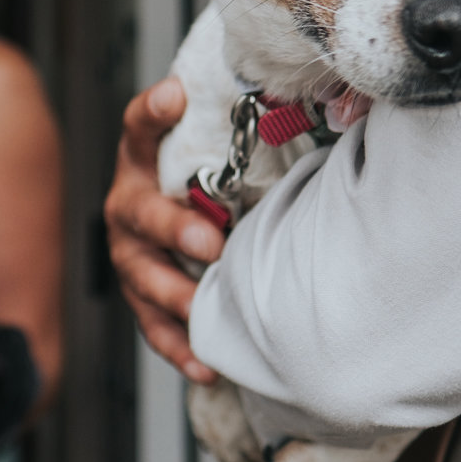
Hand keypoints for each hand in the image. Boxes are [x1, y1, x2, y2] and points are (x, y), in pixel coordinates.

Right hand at [105, 77, 227, 384]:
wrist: (181, 220)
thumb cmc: (210, 180)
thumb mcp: (218, 150)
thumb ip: (243, 130)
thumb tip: (330, 105)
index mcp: (144, 157)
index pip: (140, 125)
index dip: (154, 110)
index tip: (176, 96)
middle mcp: (130, 201)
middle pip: (142, 211)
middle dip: (174, 227)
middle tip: (210, 242)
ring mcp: (131, 251)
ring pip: (143, 274)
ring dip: (173, 293)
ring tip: (201, 308)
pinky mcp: (141, 294)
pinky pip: (153, 324)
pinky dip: (178, 346)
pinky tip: (205, 365)